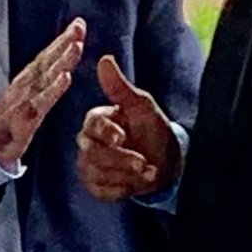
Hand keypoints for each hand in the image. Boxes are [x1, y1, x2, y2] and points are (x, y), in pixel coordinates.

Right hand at [0, 19, 86, 169]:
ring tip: (76, 47)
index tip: (78, 24)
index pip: (46, 57)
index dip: (62, 40)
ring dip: (61, 60)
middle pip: (47, 61)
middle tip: (79, 28)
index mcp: (28, 80)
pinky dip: (52, 89)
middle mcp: (26, 86)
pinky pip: (40, 102)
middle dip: (63, 43)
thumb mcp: (26, 97)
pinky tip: (65, 78)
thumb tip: (64, 67)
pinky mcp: (24, 120)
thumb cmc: (9, 120)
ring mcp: (24, 101)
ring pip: (45, 76)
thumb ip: (43, 82)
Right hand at [76, 55, 181, 201]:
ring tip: (149, 172)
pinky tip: (138, 183)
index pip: (93, 125)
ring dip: (126, 176)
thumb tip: (105, 59)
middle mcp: (87, 143)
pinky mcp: (95, 186)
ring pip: (97, 174)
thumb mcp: (142, 106)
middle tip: (144, 163)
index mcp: (96, 120)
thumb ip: (120, 87)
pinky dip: (122, 190)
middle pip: (92, 153)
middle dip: (120, 160)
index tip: (122, 138)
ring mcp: (88, 166)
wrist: (164, 161)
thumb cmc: (152, 129)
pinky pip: (101, 192)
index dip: (106, 132)